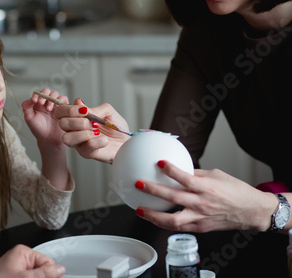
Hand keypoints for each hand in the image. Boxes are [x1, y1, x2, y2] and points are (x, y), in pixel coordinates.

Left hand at [0, 244, 64, 277]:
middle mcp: (20, 258)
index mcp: (23, 252)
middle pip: (41, 270)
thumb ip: (44, 273)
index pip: (47, 262)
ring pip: (35, 275)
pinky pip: (27, 277)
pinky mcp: (13, 275)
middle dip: (40, 277)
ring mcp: (16, 268)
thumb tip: (60, 269)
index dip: (47, 274)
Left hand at [22, 88, 67, 146]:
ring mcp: (55, 104)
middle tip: (41, 103)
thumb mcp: (29, 117)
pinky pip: (64, 99)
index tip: (34, 101)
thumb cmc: (38, 129)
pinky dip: (61, 100)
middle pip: (47, 91)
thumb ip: (26, 106)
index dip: (36, 94)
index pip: (37, 93)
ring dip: (52, 99)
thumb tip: (30, 98)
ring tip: (49, 109)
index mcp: (37, 103)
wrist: (48, 139)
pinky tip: (57, 108)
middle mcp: (46, 102)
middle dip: (44, 95)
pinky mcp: (63, 107)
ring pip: (55, 94)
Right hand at [54, 99, 129, 163]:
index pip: (60, 112)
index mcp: (76, 118)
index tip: (83, 110)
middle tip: (92, 122)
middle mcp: (74, 130)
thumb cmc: (115, 127)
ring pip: (67, 138)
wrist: (127, 141)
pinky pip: (86, 146)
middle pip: (62, 124)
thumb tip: (80, 104)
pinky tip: (104, 139)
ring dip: (83, 133)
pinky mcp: (87, 153)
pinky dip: (97, 141)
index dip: (68, 109)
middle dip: (78, 121)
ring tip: (96, 131)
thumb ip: (94, 108)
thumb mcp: (108, 111)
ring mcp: (79, 143)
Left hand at [135, 160, 277, 231]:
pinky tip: (153, 218)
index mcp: (207, 187)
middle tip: (139, 183)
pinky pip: (178, 227)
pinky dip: (164, 223)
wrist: (252, 211)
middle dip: (154, 190)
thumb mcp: (217, 175)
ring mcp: (200, 217)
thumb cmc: (236, 191)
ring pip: (172, 220)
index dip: (171, 170)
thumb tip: (177, 169)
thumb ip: (196, 174)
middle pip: (173, 197)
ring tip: (139, 209)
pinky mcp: (200, 228)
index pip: (185, 178)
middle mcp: (202, 203)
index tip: (158, 162)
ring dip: (153, 215)